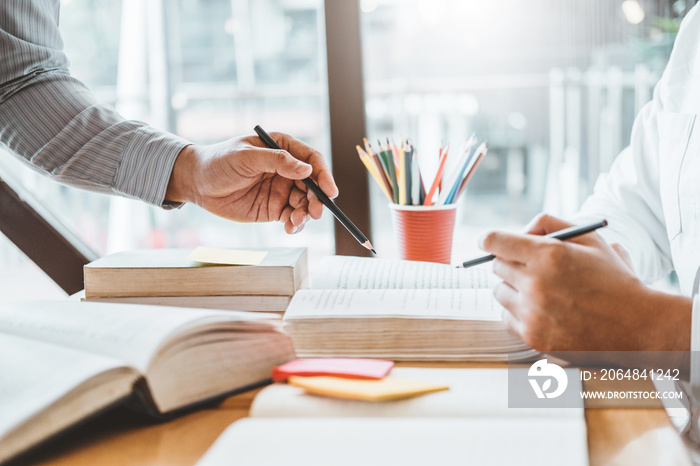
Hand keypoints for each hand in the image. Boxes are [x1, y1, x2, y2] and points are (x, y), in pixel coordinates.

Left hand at [166, 132, 338, 233]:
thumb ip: (277, 161)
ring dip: (306, 214)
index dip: (323, 175)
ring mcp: (281, 189)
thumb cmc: (219, 161)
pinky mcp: (274, 208)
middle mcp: (286, 169)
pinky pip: (292, 217)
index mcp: (282, 148)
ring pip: (305, 203)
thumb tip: (307, 169)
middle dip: (317, 199)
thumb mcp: (246, 156)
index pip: (311, 160)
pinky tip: (289, 228)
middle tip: (315, 212)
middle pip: (313, 184)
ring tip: (294, 222)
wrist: (197, 183)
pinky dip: (295, 224)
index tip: (329, 191)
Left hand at [478, 213, 690, 352]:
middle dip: (510, 263)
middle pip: (496, 266)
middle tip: (529, 267)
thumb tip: (519, 231)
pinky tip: (540, 310)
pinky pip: (506, 317)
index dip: (489, 239)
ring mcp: (533, 313)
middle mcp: (536, 284)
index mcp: (549, 255)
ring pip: (499, 292)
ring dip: (512, 288)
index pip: (494, 241)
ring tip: (539, 290)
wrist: (639, 327)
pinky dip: (517, 312)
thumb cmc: (614, 280)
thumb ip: (550, 224)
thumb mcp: (590, 239)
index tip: (488, 242)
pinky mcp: (533, 337)